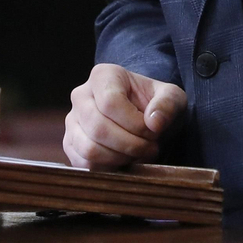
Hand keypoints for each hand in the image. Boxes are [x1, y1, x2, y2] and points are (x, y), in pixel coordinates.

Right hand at [64, 63, 186, 169]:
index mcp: (103, 75)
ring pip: (89, 148)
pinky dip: (108, 167)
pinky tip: (125, 159)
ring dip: (120, 157)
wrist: (145, 118)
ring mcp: (72, 121)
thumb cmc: (156, 105)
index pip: (110, 102)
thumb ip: (167, 104)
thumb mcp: (172, 97)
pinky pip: (84, 163)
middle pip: (98, 127)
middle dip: (130, 144)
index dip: (135, 124)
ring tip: (139, 153)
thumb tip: (154, 122)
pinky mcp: (71, 144)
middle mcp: (81, 95)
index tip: (153, 130)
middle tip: (151, 147)